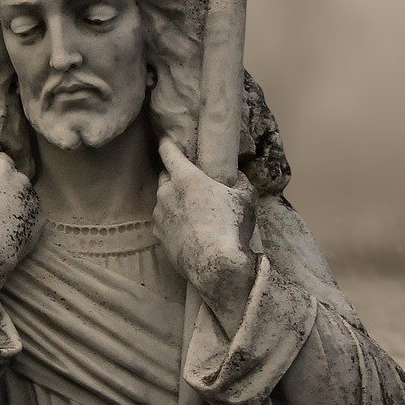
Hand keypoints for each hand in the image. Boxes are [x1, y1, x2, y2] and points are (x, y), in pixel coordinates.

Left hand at [154, 139, 258, 324]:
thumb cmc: (230, 226)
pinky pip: (163, 222)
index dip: (167, 144)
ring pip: (162, 200)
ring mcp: (159, 215)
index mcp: (185, 178)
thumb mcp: (245, 199)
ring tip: (190, 211)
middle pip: (163, 176)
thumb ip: (240, 182)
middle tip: (189, 182)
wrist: (215, 265)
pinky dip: (171, 221)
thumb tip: (237, 175)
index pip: (168, 152)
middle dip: (173, 175)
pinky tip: (186, 230)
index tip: (166, 140)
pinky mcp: (158, 235)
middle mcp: (166, 193)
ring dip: (172, 201)